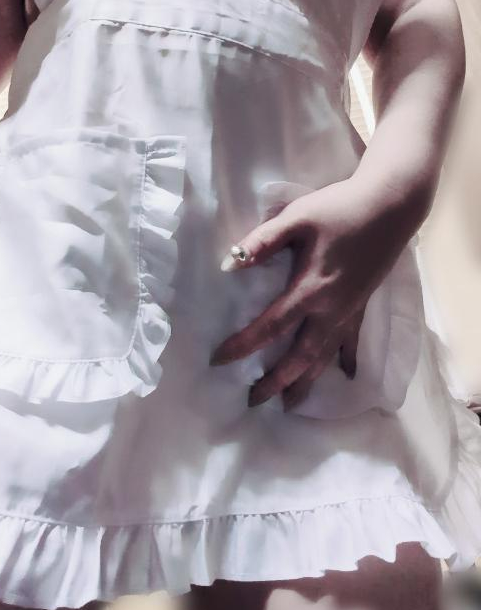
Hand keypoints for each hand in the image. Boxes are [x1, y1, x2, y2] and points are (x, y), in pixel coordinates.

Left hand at [210, 176, 420, 410]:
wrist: (391, 205)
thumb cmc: (340, 209)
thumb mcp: (297, 218)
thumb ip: (262, 242)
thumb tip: (229, 265)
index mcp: (310, 289)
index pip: (271, 326)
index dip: (243, 345)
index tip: (219, 360)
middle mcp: (331, 308)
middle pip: (300, 355)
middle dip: (276, 381)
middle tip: (253, 400)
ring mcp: (350, 309)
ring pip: (326, 356)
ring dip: (307, 381)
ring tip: (290, 404)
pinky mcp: (363, 303)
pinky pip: (352, 340)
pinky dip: (348, 359)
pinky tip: (348, 375)